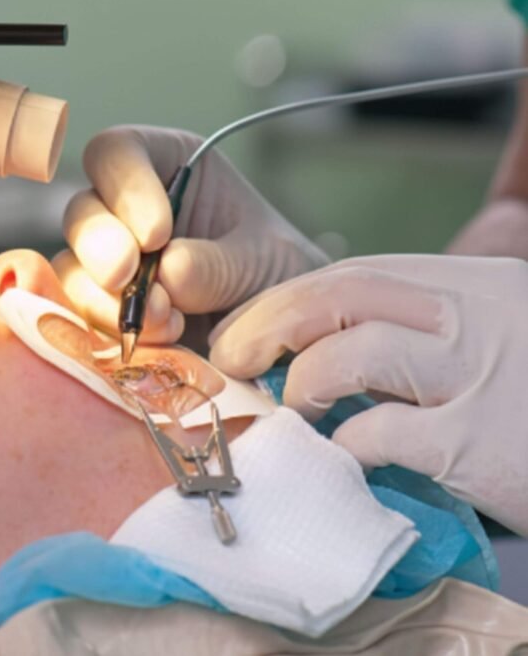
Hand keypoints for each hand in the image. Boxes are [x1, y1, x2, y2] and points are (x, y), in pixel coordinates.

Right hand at [53, 125, 328, 343]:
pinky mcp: (103, 313)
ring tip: (168, 322)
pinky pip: (79, 318)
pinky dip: (109, 334)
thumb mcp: (265, 262)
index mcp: (167, 167)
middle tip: (128, 278)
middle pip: (81, 211)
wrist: (279, 338)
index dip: (124, 187)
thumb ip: (219, 264)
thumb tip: (166, 271)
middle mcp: (125, 211)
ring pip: (71, 268)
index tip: (156, 234)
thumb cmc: (276, 276)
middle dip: (101, 247)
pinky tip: (156, 342)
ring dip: (108, 300)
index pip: (117, 152)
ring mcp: (107, 264)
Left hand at [209, 254, 527, 536]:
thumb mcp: (498, 336)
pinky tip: (343, 456)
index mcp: (473, 284)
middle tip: (233, 358)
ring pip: (350, 356)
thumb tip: (332, 343)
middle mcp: (474, 315)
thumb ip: (427, 328)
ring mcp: (478, 376)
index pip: (354, 273)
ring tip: (298, 411)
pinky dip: (343, 445)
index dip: (286, 299)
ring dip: (303, 385)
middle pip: (339, 298)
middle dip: (268, 324)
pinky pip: (378, 434)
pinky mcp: (478, 444)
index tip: (247, 327)